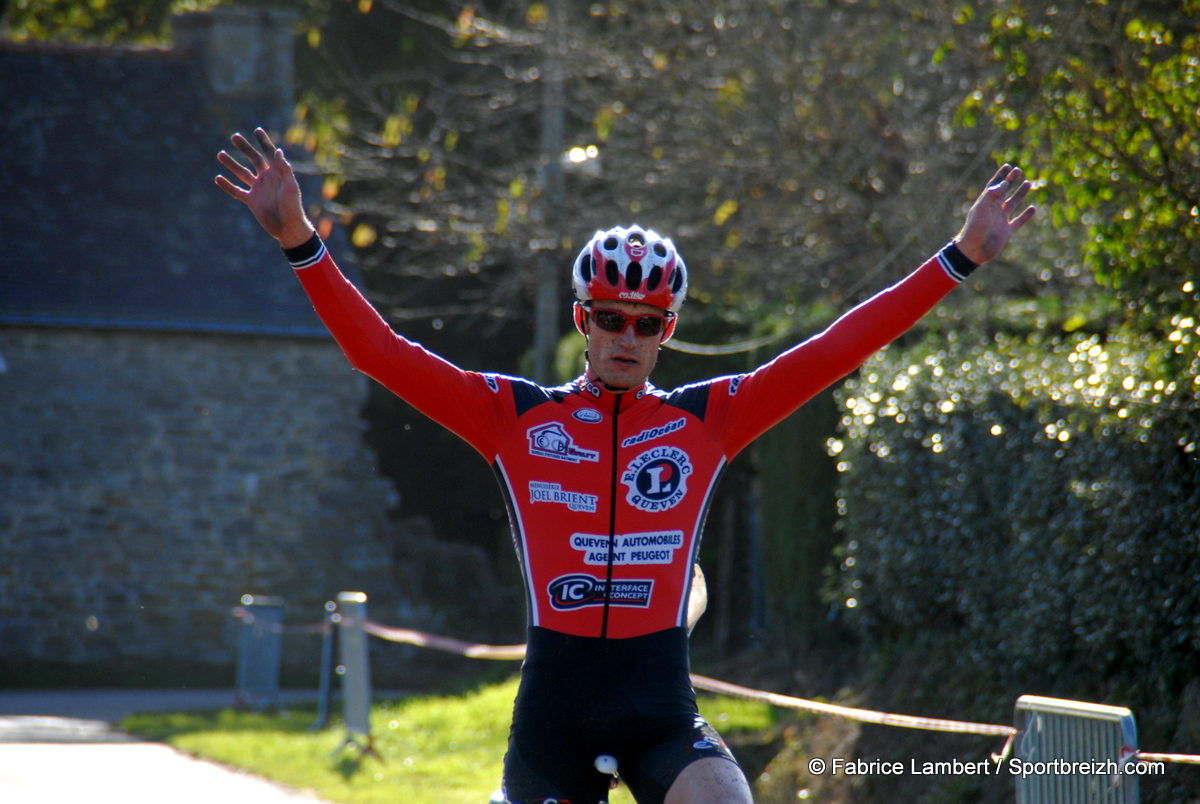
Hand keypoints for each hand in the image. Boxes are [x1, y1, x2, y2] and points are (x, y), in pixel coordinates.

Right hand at [216, 128, 314, 248]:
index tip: (257, 130)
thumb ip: (284, 169)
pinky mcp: (252, 201)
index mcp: (277, 173)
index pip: (270, 153)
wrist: (288, 228)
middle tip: (234, 136)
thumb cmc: (293, 207)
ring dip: (232, 164)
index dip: (264, 141)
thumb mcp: (290, 186)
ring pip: (242, 173)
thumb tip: (277, 150)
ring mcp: (258, 189)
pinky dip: (227, 185)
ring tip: (220, 154)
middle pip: (253, 159)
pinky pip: (237, 191)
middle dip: (244, 148)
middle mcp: (267, 178)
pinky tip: (218, 178)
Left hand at [954, 164, 1036, 265]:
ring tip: (1028, 183)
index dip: (1000, 176)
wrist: (973, 251)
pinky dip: (1026, 215)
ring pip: (1013, 203)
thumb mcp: (981, 209)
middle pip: (1004, 192)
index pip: (994, 186)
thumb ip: (991, 195)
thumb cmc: (974, 229)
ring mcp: (1000, 220)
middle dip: (1011, 181)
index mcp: (986, 203)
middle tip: (1018, 170)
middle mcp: (993, 210)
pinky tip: (1032, 208)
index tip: (1007, 165)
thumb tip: (1004, 183)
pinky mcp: (1006, 231)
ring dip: (1020, 194)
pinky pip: (1018, 221)